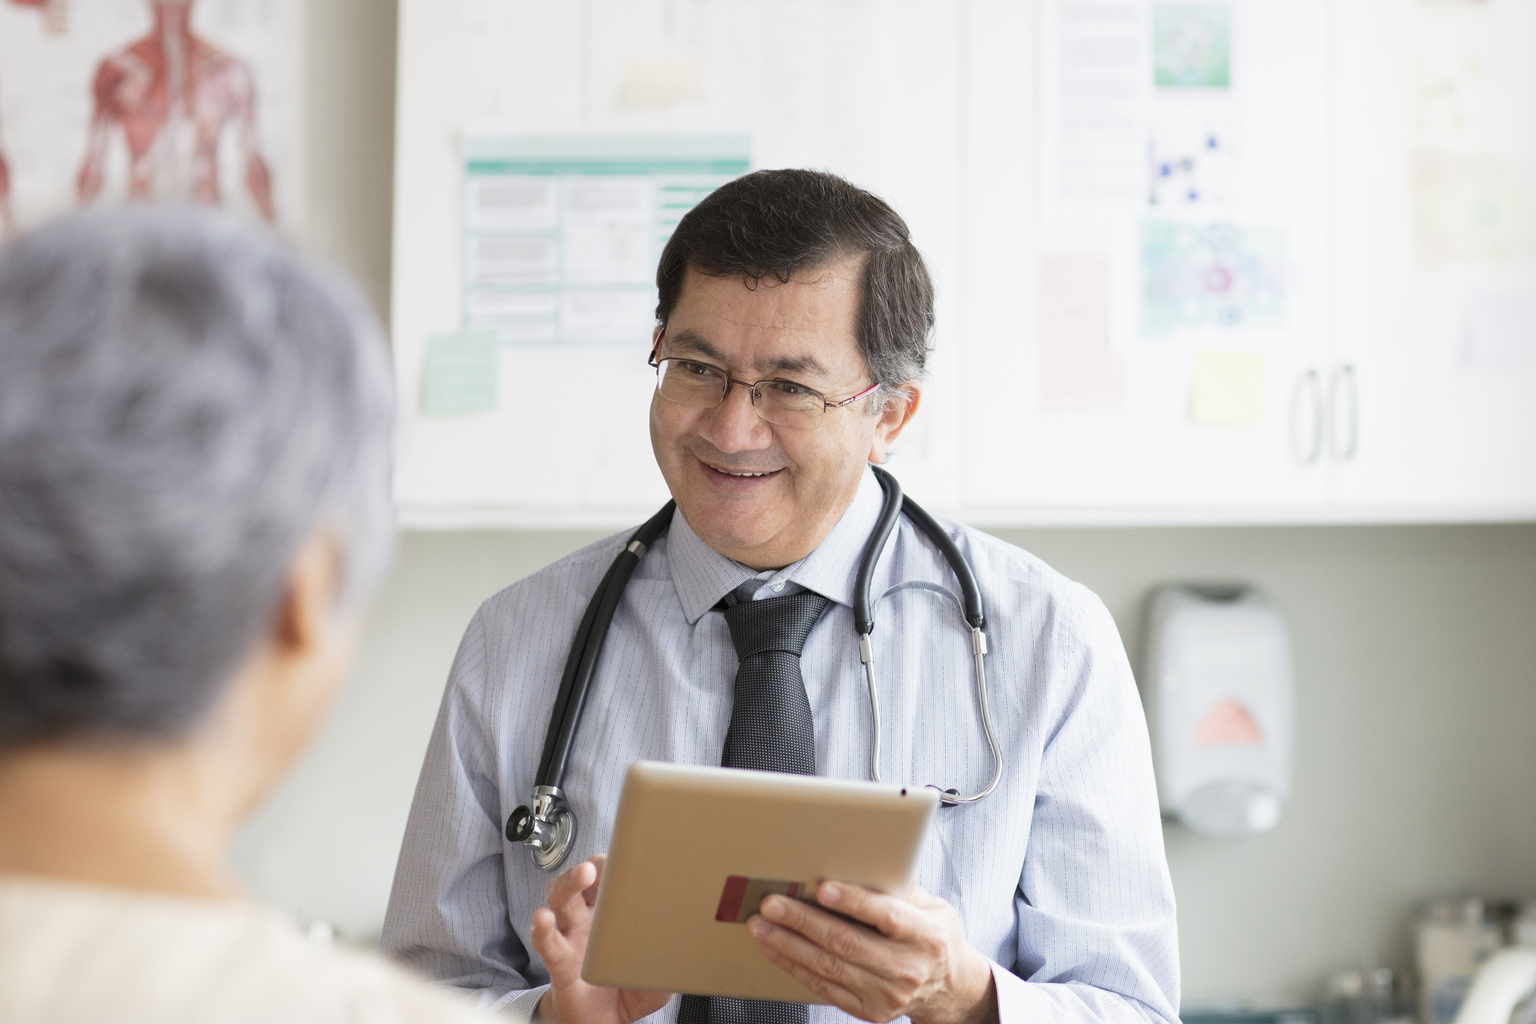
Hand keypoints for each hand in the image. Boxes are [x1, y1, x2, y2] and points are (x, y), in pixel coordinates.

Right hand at [528, 855, 672, 1023]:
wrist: (605, 1021)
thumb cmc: (628, 987)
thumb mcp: (660, 967)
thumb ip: (672, 951)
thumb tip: (691, 938)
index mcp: (612, 913)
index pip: (610, 877)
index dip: (615, 863)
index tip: (627, 852)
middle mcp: (589, 919)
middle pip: (582, 881)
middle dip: (591, 866)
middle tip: (600, 863)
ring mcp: (572, 937)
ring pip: (561, 900)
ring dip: (568, 884)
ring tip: (581, 876)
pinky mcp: (560, 963)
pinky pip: (547, 942)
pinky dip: (543, 929)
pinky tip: (544, 919)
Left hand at [747, 882, 997, 1023]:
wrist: (949, 987)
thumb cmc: (933, 936)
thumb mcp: (932, 906)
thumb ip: (899, 885)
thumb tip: (860, 855)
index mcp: (926, 936)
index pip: (887, 916)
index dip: (853, 901)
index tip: (821, 887)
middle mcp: (908, 969)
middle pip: (847, 943)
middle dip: (803, 921)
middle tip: (772, 903)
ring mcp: (887, 995)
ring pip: (829, 968)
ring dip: (789, 945)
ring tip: (762, 925)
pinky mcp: (869, 1010)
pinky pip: (824, 987)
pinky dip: (794, 966)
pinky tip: (776, 948)